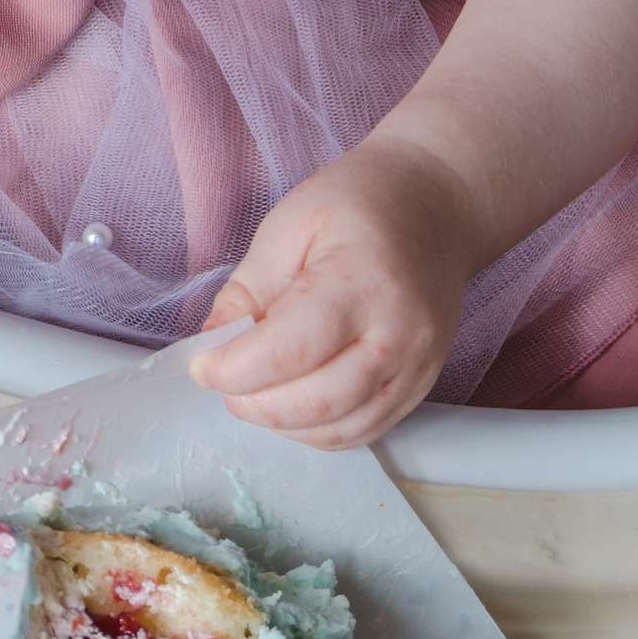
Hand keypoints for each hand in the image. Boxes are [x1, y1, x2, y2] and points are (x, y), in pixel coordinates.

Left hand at [190, 138, 477, 449]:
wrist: (435, 207)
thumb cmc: (360, 206)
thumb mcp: (289, 226)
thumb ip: (248, 292)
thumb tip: (214, 349)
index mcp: (363, 281)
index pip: (289, 351)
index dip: (234, 369)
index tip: (202, 366)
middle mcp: (399, 334)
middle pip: (316, 402)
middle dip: (253, 404)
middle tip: (225, 382)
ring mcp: (416, 368)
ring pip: (338, 429)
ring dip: (282, 424)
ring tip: (256, 392)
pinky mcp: (419, 388)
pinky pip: (361, 432)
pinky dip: (316, 432)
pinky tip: (292, 406)